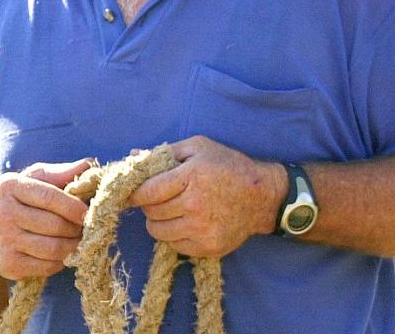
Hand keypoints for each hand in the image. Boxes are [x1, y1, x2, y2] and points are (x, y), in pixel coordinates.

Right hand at [0, 158, 95, 279]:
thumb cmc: (15, 200)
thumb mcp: (31, 179)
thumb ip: (59, 172)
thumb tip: (89, 164)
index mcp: (10, 187)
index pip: (49, 196)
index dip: (73, 206)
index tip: (88, 212)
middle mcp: (4, 213)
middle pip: (54, 225)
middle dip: (77, 228)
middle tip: (86, 228)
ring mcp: (5, 241)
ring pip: (53, 249)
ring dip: (73, 246)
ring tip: (78, 240)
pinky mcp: (9, 265)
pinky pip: (47, 267)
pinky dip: (61, 261)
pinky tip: (61, 253)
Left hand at [127, 136, 283, 257]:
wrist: (263, 197)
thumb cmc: (228, 166)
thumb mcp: (198, 147)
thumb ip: (164, 152)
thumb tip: (132, 155)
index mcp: (191, 177)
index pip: (147, 192)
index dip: (134, 194)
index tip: (131, 193)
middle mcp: (195, 206)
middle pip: (151, 212)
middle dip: (148, 205)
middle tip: (157, 199)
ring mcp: (202, 230)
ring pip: (158, 232)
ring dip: (158, 221)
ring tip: (170, 211)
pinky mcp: (208, 247)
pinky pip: (174, 245)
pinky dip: (173, 235)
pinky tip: (184, 223)